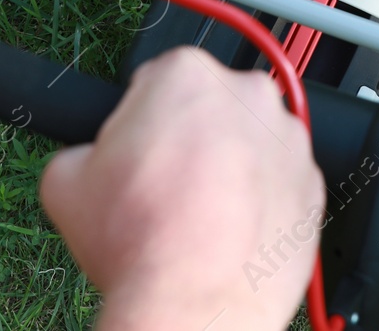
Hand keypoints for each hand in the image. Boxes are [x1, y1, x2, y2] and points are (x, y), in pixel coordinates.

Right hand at [39, 47, 324, 330]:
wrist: (195, 304)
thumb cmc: (140, 242)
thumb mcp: (65, 180)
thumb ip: (82, 148)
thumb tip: (88, 158)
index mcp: (186, 74)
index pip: (155, 81)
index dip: (138, 121)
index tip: (136, 150)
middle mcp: (248, 94)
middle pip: (209, 107)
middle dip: (188, 137)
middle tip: (165, 185)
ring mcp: (288, 139)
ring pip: (250, 142)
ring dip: (229, 167)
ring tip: (198, 215)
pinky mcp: (313, 183)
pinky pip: (280, 181)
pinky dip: (261, 200)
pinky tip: (231, 230)